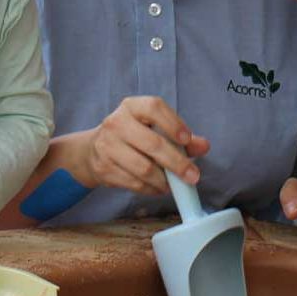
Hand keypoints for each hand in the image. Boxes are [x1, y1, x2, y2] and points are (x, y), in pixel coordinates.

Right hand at [70, 97, 209, 195]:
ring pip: (143, 168)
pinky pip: (134, 183)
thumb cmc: (132, 136)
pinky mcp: (103, 168)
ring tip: (174, 184)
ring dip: (164, 180)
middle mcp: (116, 123)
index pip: (154, 108)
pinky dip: (151, 189)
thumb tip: (203, 146)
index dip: (173, 123)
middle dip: (177, 163)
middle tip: (193, 176)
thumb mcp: (153, 128)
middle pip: (152, 144)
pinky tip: (159, 188)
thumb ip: (181, 136)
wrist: (92, 150)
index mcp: (131, 107)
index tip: (187, 140)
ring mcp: (107, 146)